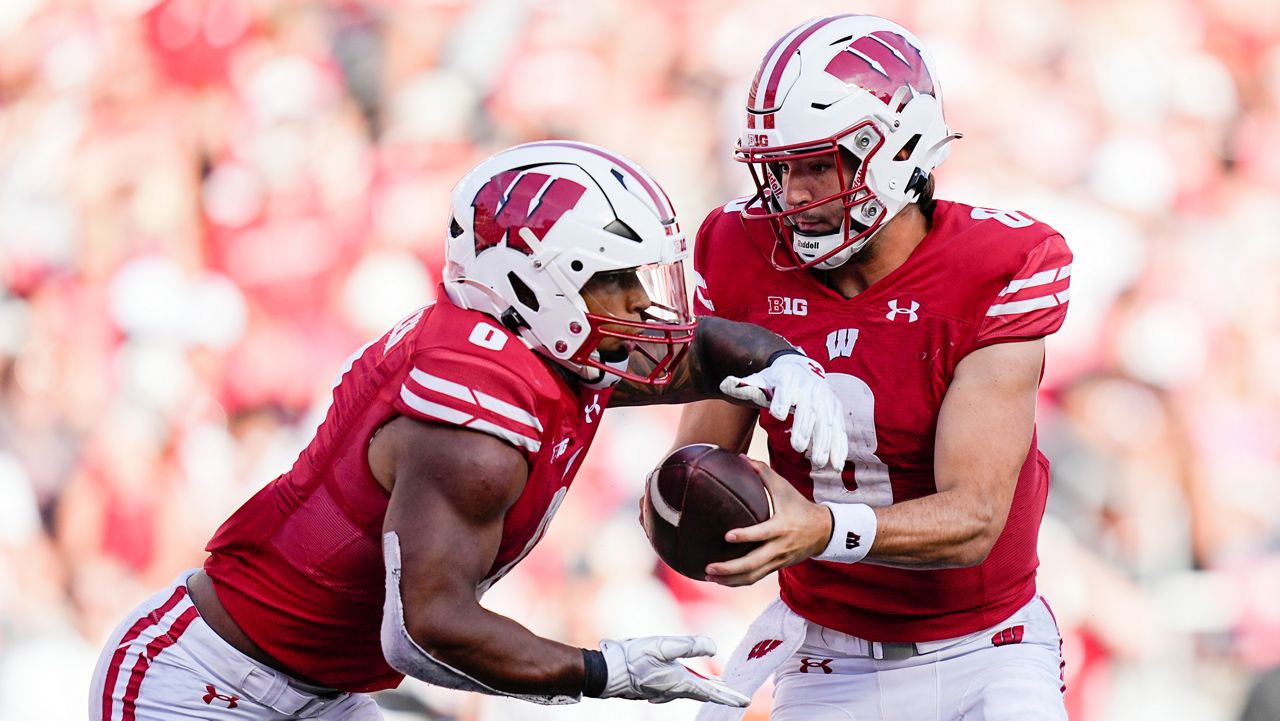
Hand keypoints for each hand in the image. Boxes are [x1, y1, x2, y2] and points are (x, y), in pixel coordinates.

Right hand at [598, 636, 749, 706]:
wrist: (607, 672)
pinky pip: (679, 686)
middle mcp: (674, 689)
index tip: (745, 701)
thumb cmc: (634, 658)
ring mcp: (664, 689)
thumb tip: (713, 648)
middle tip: (738, 696)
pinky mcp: (655, 685)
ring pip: (692, 689)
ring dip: (707, 688)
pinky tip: (687, 680)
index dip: (730, 696)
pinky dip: (690, 684)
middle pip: (705, 692)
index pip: (712, 692)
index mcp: (681, 682)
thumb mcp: (664, 646)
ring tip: (719, 685)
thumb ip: (690, 645)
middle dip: (722, 693)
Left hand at [705, 459, 831, 586]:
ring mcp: (777, 560)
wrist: (823, 532)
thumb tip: (741, 457)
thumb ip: (763, 472)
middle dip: (730, 568)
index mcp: (781, 527)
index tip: (727, 536)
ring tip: (709, 576)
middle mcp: (779, 547)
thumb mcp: (785, 488)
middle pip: (753, 563)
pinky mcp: (775, 567)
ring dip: (730, 579)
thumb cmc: (799, 506)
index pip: (762, 534)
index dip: (746, 536)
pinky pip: (755, 578)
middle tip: (709, 566)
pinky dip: (738, 581)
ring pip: (753, 575)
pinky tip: (721, 580)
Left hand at [719, 353, 847, 470]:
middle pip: (808, 409)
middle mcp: (811, 389)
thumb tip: (725, 385)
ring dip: (825, 443)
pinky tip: (836, 465)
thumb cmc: (775, 381)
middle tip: (798, 447)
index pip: (785, 390)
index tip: (777, 414)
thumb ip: (743, 387)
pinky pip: (839, 430)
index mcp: (789, 380)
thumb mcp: (759, 380)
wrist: (802, 369)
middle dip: (805, 428)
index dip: (781, 401)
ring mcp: (826, 401)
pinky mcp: (835, 411)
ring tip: (819, 463)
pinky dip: (839, 447)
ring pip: (827, 423)